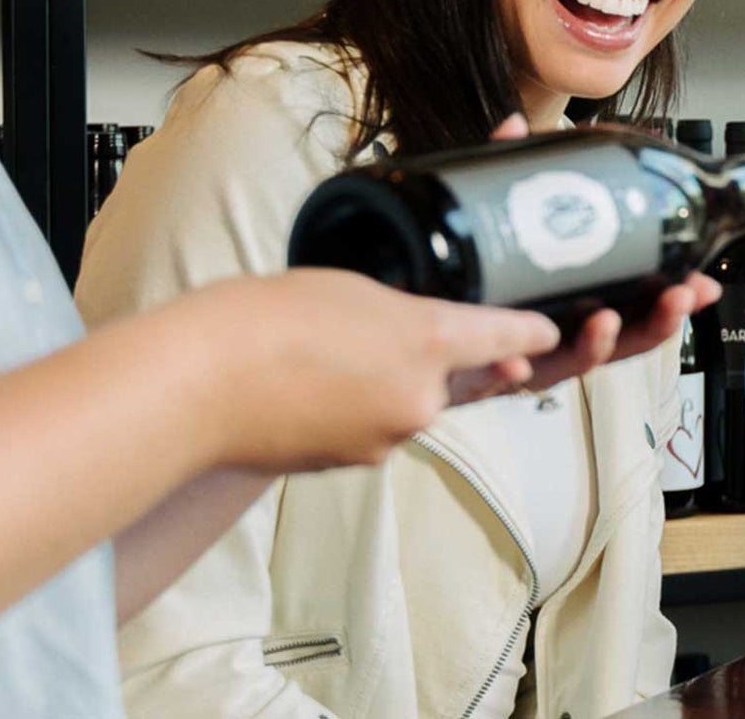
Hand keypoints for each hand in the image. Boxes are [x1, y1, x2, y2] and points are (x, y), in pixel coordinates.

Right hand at [175, 270, 561, 474]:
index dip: (535, 332)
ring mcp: (390, 435)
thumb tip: (438, 332)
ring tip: (339, 342)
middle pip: (469, 375)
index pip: (513, 336)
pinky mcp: (355, 460)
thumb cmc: (261, 321)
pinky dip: (364, 400)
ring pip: (420, 400)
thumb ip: (409, 308)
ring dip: (400, 376)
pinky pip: (380, 423)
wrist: (193, 387)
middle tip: (454, 342)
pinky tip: (320, 373)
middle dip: (467, 358)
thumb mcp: (351, 284)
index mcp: (429, 339)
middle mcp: (422, 397)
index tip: (552, 330)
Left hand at [445, 113, 723, 401]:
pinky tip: (514, 361)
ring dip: (597, 346)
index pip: (632, 303)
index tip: (698, 284)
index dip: (668, 298)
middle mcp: (554, 333)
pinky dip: (511, 369)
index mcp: (569, 301)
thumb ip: (507, 174)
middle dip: (657, 322)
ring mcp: (522, 356)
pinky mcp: (482, 374)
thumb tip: (517, 126)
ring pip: (574, 362)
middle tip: (679, 297)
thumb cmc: (450, 273)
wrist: (396, 309)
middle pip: (621, 337)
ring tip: (605, 322)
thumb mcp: (490, 218)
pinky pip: (499, 378)